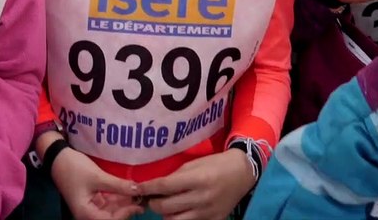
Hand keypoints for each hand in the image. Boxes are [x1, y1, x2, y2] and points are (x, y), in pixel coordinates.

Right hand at [50, 148, 141, 219]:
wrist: (58, 157)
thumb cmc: (75, 169)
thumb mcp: (98, 177)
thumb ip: (118, 185)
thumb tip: (139, 189)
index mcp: (86, 213)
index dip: (126, 213)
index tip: (139, 203)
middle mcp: (87, 214)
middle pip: (111, 217)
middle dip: (126, 209)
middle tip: (142, 198)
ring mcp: (90, 206)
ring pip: (111, 209)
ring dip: (124, 203)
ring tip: (138, 194)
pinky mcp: (92, 198)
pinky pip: (108, 202)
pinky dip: (117, 197)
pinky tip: (128, 190)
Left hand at [137, 150, 255, 219]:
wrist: (243, 173)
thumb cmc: (216, 164)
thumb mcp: (195, 164)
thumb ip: (176, 176)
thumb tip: (155, 185)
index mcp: (197, 179)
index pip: (164, 186)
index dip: (147, 188)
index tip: (135, 188)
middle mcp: (201, 198)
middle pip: (165, 207)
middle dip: (153, 202)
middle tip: (152, 197)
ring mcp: (207, 212)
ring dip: (165, 214)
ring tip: (166, 205)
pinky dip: (180, 219)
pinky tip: (180, 211)